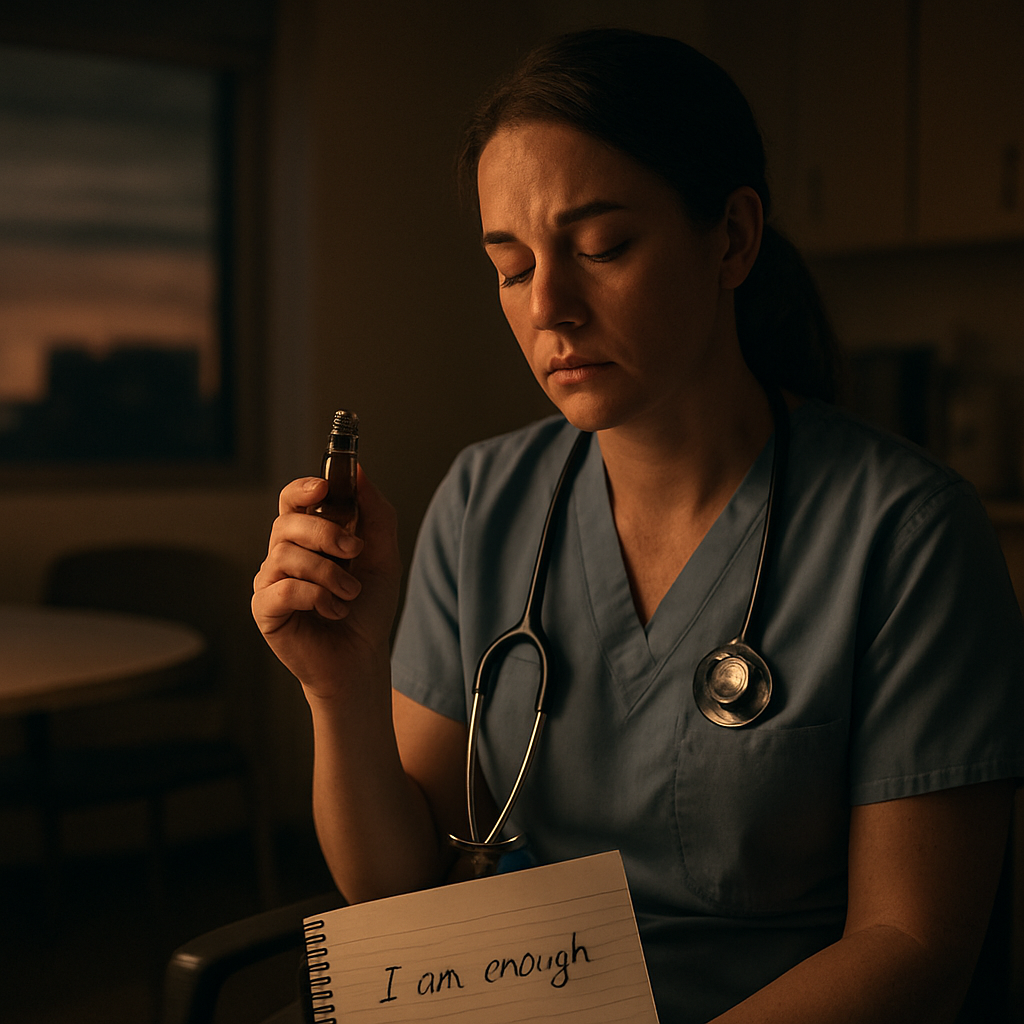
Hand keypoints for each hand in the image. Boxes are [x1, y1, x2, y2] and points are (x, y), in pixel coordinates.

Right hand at [252, 467, 401, 702]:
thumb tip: (360, 471)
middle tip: (355, 552)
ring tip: (350, 594)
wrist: (363, 657)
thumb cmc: (369, 607)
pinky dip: (315, 597)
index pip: (291, 499)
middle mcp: (283, 554)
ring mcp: (270, 581)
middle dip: (326, 532)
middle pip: (287, 522)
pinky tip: (333, 610)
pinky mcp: (264, 609)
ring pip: (286, 555)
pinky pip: (282, 589)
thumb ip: (375, 512)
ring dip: (328, 573)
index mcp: (308, 537)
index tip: (324, 486)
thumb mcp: (384, 554)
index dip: (302, 487)